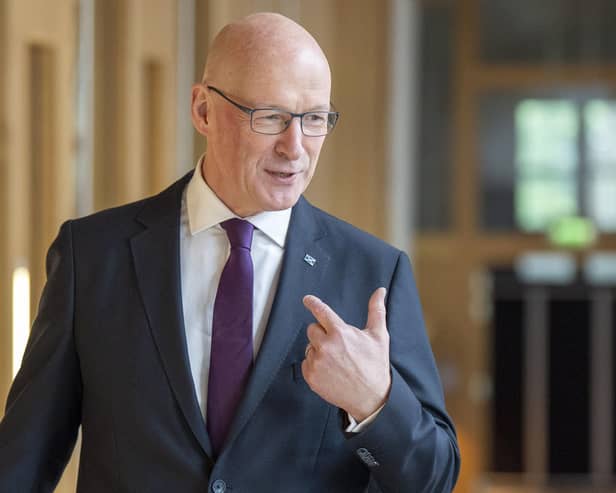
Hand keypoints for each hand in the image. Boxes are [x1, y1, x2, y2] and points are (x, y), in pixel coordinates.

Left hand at [301, 287, 390, 421]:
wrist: (371, 398)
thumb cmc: (376, 366)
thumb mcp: (379, 336)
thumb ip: (377, 310)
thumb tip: (380, 291)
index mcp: (340, 333)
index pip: (321, 311)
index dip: (313, 303)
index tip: (307, 299)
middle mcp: (326, 346)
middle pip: (312, 329)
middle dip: (323, 334)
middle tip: (338, 346)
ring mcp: (317, 362)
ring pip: (309, 347)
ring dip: (319, 351)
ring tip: (337, 361)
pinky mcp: (311, 376)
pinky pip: (306, 363)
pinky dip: (315, 366)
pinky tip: (330, 371)